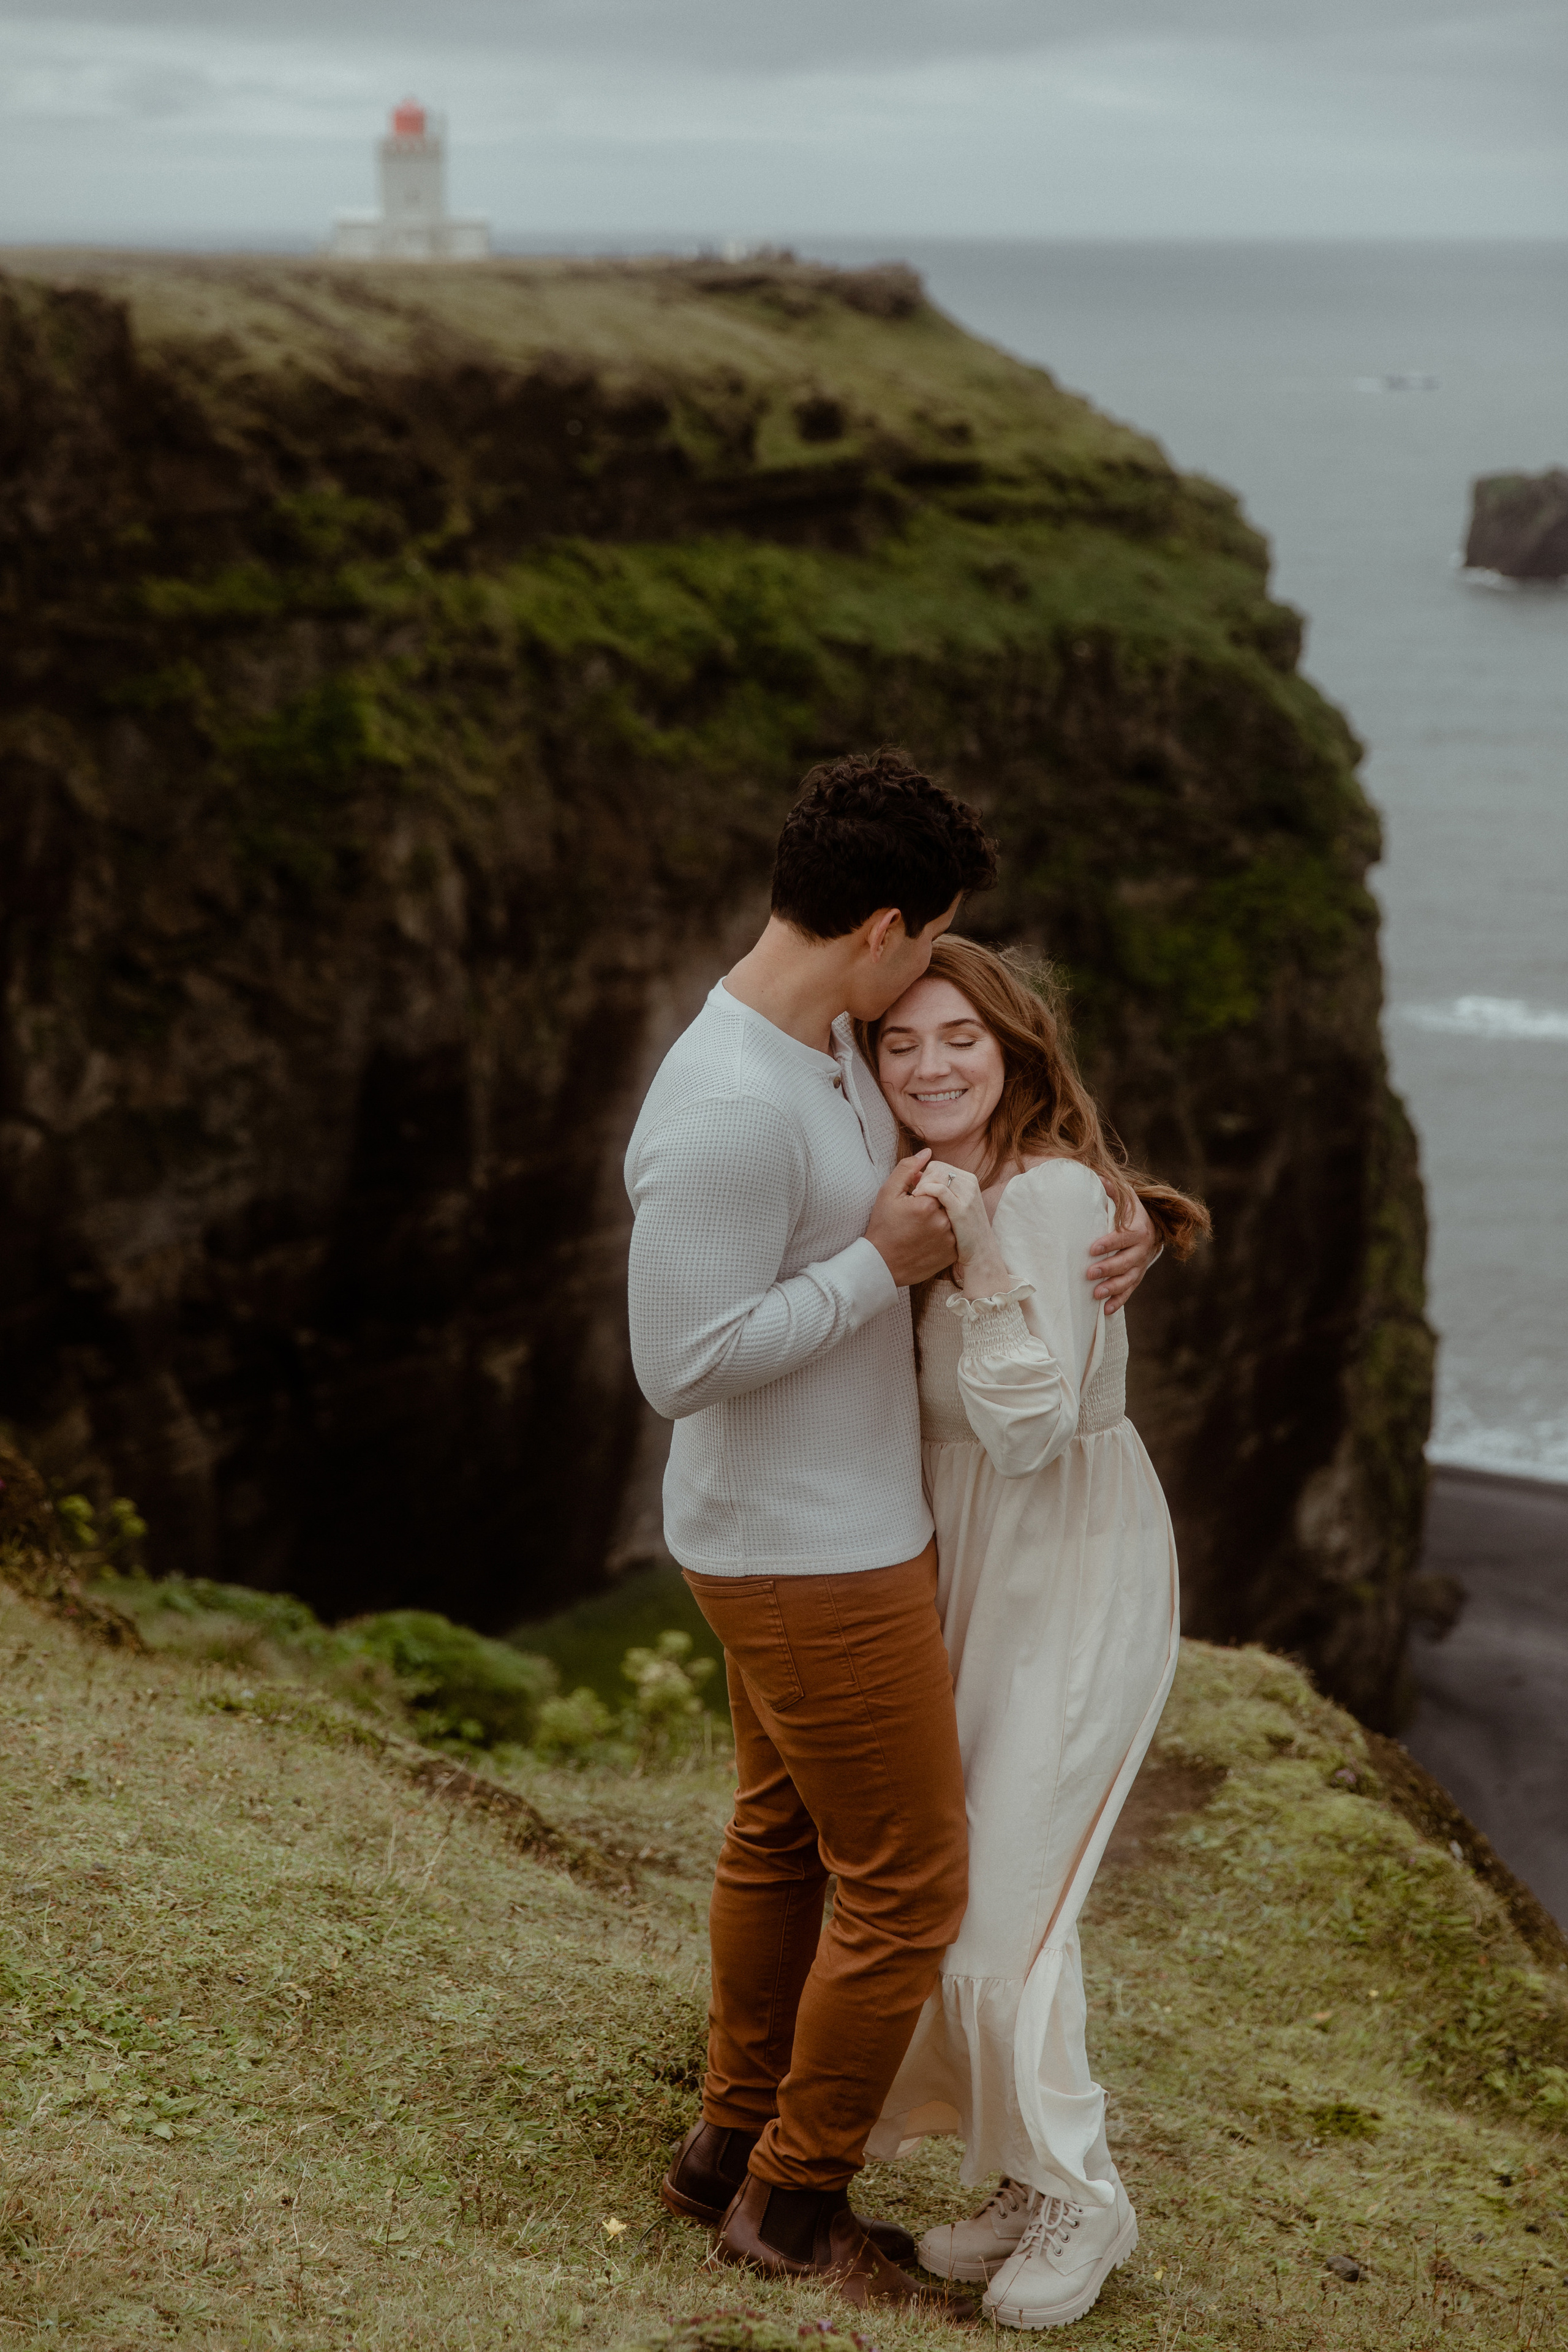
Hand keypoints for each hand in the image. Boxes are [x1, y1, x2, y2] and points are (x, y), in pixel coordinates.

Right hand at [864, 1151, 956, 1287]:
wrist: (881, 1264)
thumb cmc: (883, 1226)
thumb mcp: (888, 1192)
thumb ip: (908, 1168)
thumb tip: (928, 1152)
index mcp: (928, 1204)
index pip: (939, 1185)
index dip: (925, 1191)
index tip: (914, 1202)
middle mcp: (943, 1222)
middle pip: (947, 1201)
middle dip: (934, 1204)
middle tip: (917, 1216)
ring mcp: (950, 1240)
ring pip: (952, 1218)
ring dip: (941, 1219)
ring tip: (921, 1228)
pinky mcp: (952, 1253)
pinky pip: (955, 1235)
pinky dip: (945, 1234)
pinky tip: (928, 1239)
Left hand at [912, 1161, 990, 1263]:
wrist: (980, 1252)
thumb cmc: (964, 1231)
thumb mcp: (958, 1205)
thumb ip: (943, 1188)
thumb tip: (920, 1176)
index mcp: (967, 1179)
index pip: (938, 1166)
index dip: (922, 1177)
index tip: (916, 1192)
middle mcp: (969, 1183)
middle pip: (936, 1168)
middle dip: (921, 1180)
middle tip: (913, 1197)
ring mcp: (967, 1194)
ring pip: (937, 1175)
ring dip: (921, 1185)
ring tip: (914, 1200)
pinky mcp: (961, 1208)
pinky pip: (939, 1190)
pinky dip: (924, 1191)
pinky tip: (917, 1203)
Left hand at [1088, 1191, 1160, 1315]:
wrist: (1151, 1227)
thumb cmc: (1130, 1211)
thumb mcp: (1125, 1197)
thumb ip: (1112, 1189)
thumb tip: (1098, 1178)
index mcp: (1139, 1229)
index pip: (1125, 1238)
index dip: (1110, 1243)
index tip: (1092, 1248)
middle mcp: (1142, 1249)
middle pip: (1126, 1261)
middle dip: (1108, 1269)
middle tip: (1089, 1273)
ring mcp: (1141, 1265)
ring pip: (1129, 1279)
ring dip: (1113, 1288)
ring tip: (1096, 1294)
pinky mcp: (1137, 1276)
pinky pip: (1130, 1291)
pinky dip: (1119, 1301)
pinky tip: (1106, 1310)